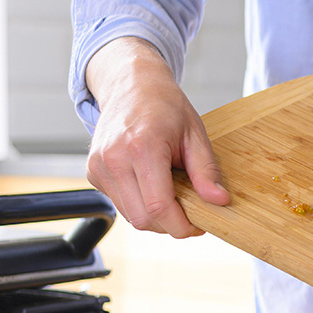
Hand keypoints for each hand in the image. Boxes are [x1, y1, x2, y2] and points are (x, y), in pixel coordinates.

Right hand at [85, 39, 228, 237]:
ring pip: (130, 216)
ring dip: (156, 216)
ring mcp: (98, 167)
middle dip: (171, 225)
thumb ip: (206, 171)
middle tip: (191, 215)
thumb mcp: (195, 135)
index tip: (200, 226)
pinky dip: (140, 204)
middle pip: (143, 218)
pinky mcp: (92, 173)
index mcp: (141, 148)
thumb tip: (219, 201)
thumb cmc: (166, 107)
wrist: (131, 86)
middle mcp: (114, 159)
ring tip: (174, 197)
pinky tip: (153, 186)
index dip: (182, 225)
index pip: (158, 207)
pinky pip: (120, 204)